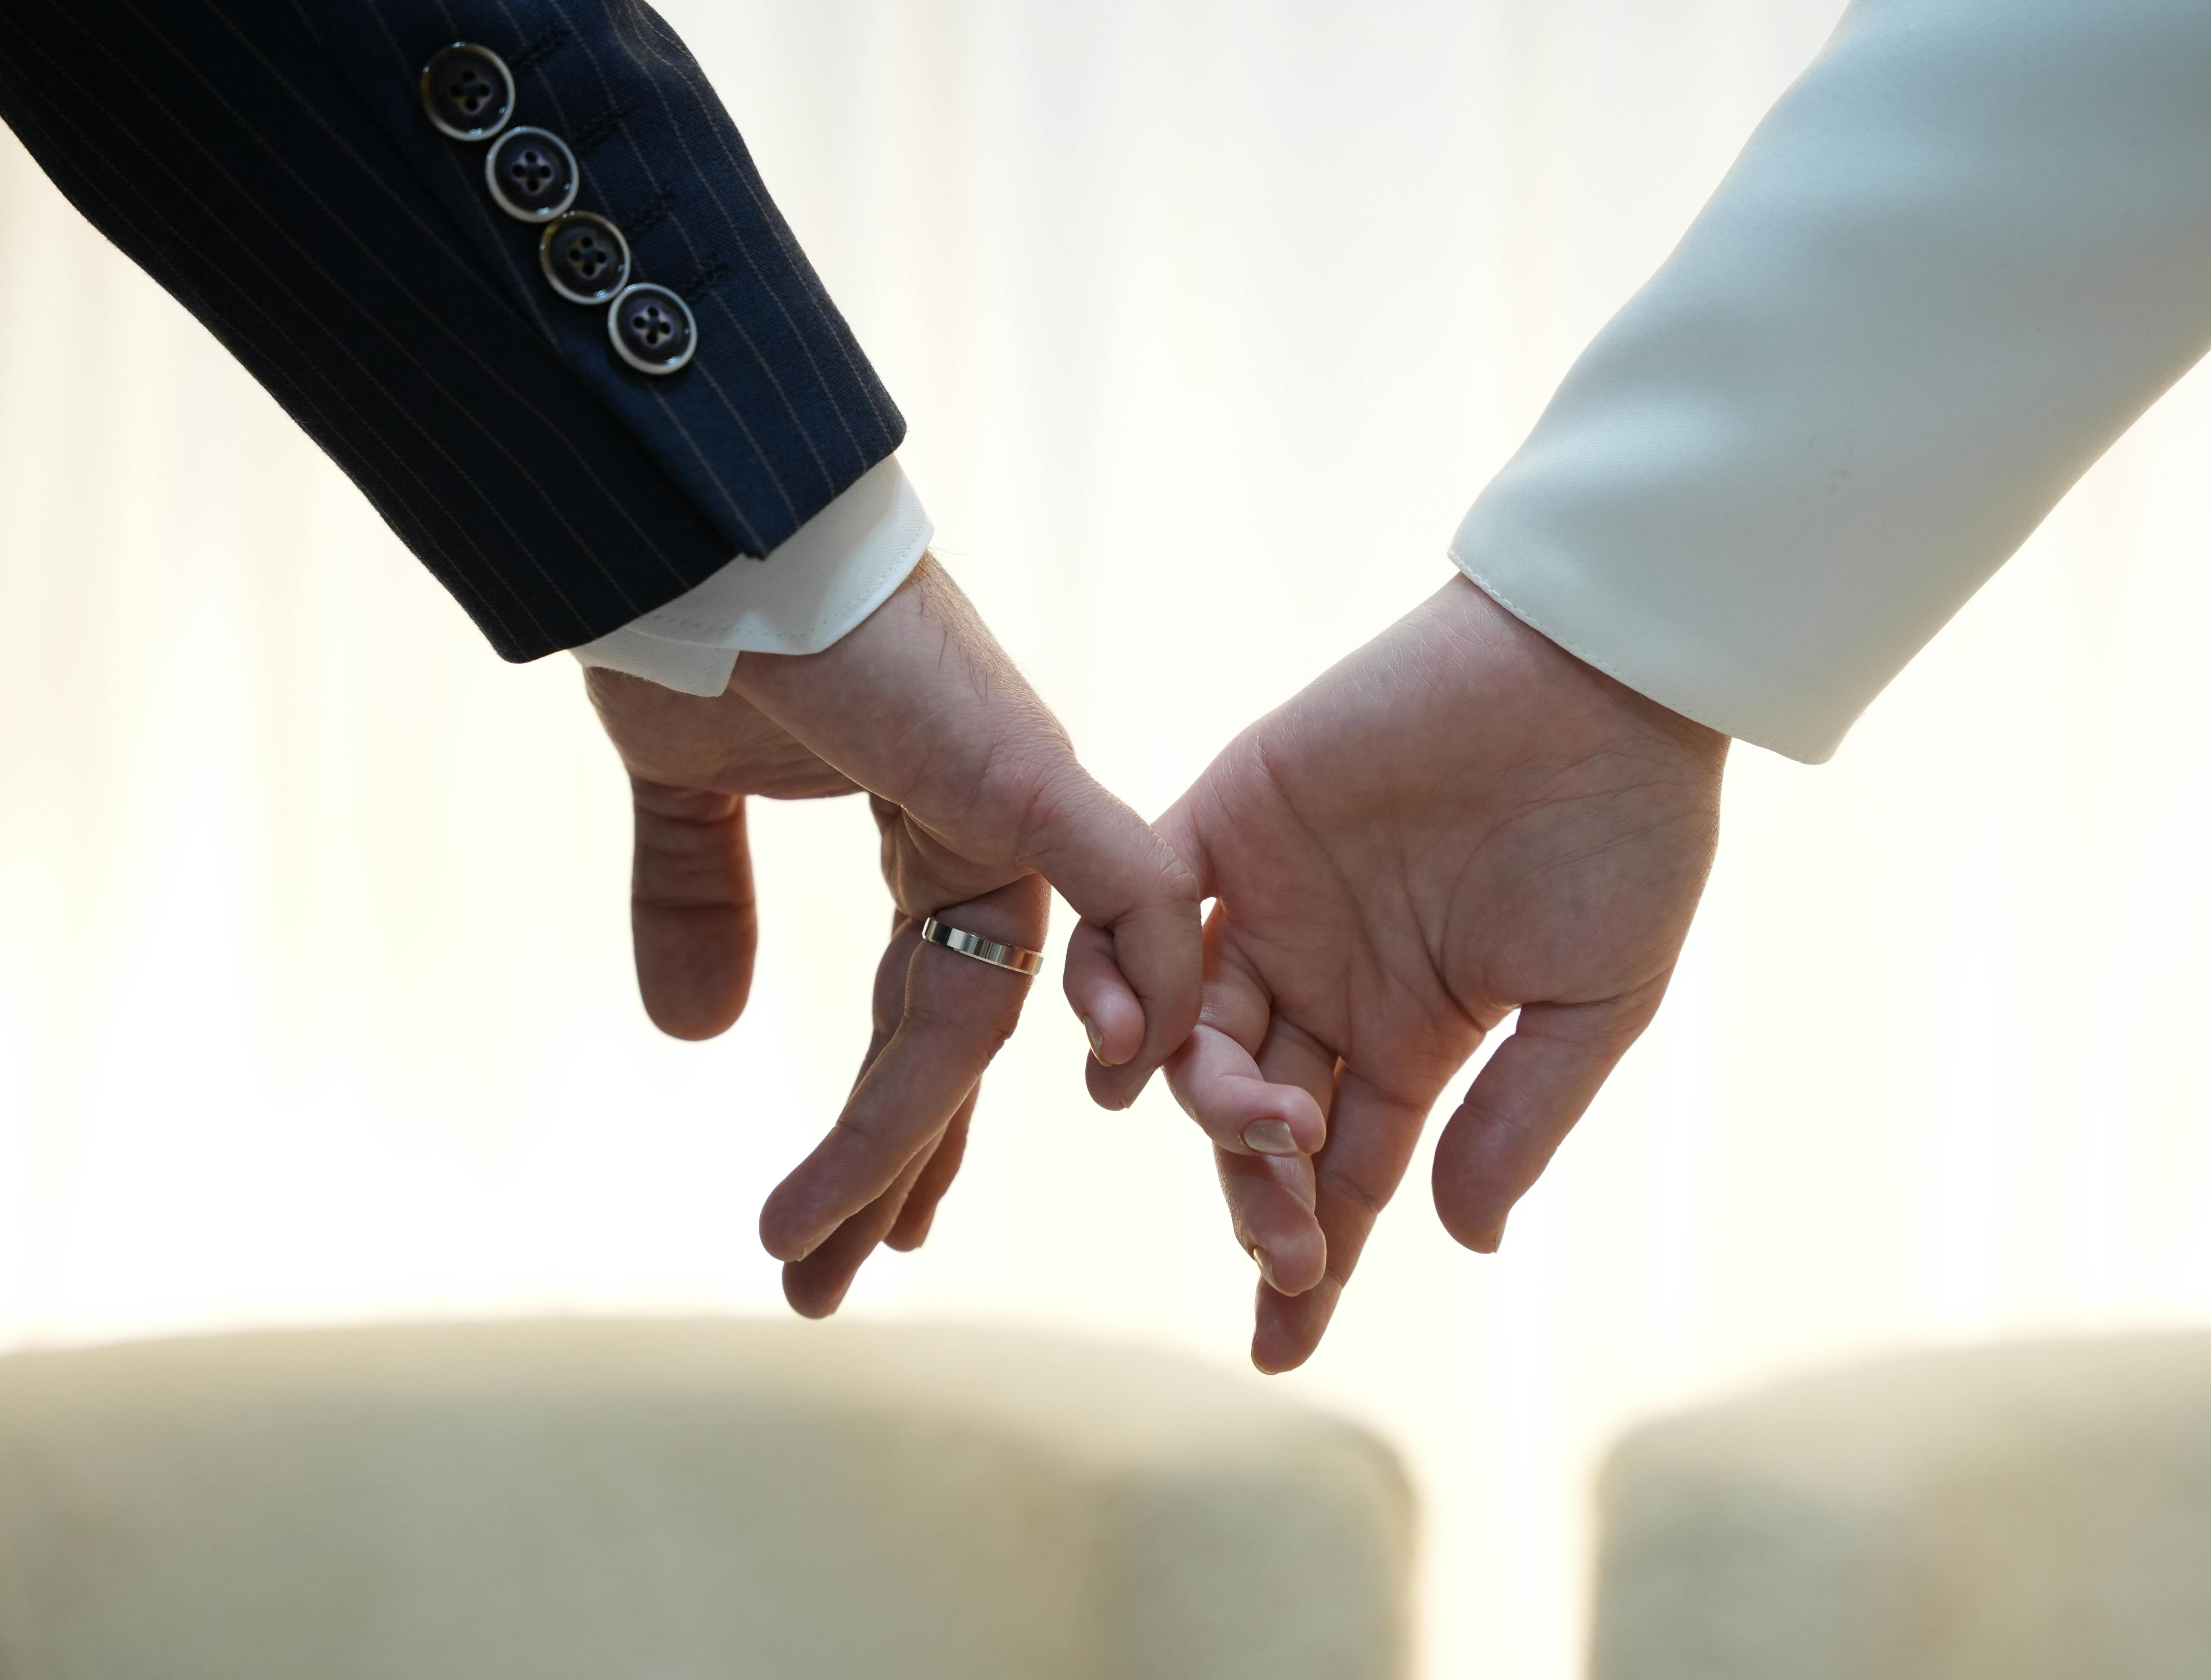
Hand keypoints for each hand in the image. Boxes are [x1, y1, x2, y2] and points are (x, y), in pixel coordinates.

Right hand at [586, 556, 1201, 1313]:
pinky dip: (1139, 981)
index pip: (922, 1007)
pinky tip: (1116, 1083)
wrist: (694, 528)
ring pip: (1001, 1010)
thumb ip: (702, 902)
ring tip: (850, 1250)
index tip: (853, 1218)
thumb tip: (702, 1032)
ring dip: (919, 1135)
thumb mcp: (687, 795)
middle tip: (830, 1276)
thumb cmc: (697, 621)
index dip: (893, 1122)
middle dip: (892, 1165)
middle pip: (954, 1036)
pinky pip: (1124, 894)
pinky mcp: (1031, 777)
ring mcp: (1019, 805)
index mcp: (926, 826)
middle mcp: (989, 830)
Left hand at [1153, 576, 1727, 1370]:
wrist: (1600, 678)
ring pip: (1194, 1035)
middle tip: (1280, 1243)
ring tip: (1241, 1131)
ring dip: (1203, 1102)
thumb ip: (1518, 1118)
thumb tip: (1462, 1240)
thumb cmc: (1628, 832)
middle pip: (1257, 1118)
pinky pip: (1145, 907)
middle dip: (1260, 1195)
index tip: (1283, 1344)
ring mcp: (1272, 903)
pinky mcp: (1229, 817)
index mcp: (1413, 1032)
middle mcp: (1329, 980)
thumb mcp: (1597, 1003)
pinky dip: (1125, 980)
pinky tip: (1130, 1047)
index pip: (1341, 1169)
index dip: (1311, 1257)